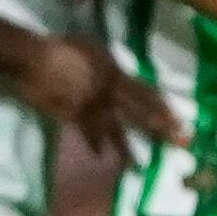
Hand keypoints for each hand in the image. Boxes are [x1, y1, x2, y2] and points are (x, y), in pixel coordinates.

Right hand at [17, 35, 171, 157]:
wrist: (37, 61)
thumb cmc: (63, 48)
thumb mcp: (93, 49)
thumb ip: (107, 64)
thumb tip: (115, 71)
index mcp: (116, 74)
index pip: (147, 94)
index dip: (164, 108)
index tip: (179, 122)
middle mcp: (110, 93)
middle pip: (141, 113)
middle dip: (161, 128)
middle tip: (178, 143)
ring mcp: (93, 107)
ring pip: (116, 131)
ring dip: (127, 150)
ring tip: (138, 166)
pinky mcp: (73, 117)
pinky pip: (88, 133)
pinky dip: (94, 143)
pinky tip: (101, 155)